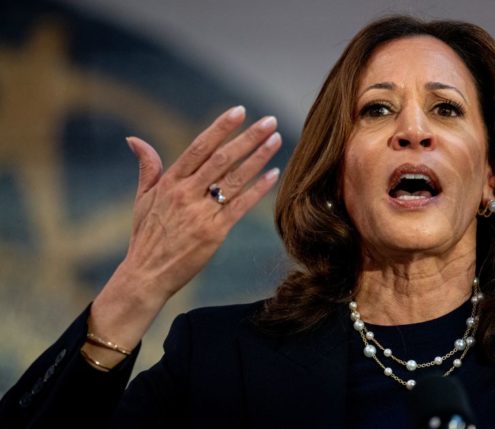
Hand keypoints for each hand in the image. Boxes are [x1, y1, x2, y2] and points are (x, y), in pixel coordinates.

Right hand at [85, 106, 281, 361]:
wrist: (146, 275)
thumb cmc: (145, 237)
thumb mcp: (142, 199)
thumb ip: (147, 168)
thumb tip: (134, 140)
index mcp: (169, 182)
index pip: (199, 147)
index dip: (221, 128)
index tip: (240, 111)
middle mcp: (185, 194)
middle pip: (222, 158)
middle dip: (248, 138)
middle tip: (270, 121)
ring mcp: (201, 213)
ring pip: (234, 179)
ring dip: (258, 158)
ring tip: (276, 140)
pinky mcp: (214, 232)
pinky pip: (241, 206)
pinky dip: (258, 189)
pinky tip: (274, 174)